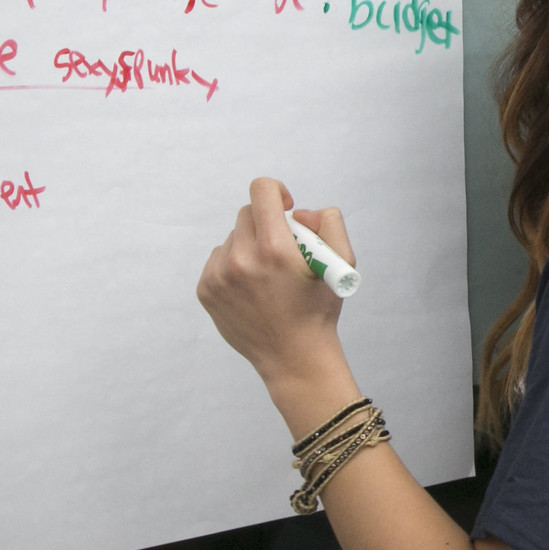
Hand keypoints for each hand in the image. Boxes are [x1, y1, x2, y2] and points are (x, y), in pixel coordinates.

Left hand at [196, 178, 354, 392]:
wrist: (293, 358)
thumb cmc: (318, 310)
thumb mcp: (341, 264)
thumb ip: (328, 223)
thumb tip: (299, 213)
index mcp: (275, 249)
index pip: (261, 191)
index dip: (276, 192)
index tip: (286, 209)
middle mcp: (242, 260)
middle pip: (247, 213)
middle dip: (266, 224)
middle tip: (282, 249)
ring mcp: (219, 276)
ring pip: (232, 238)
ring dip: (249, 246)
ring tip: (267, 275)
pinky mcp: (206, 290)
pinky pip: (218, 259)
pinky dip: (234, 265)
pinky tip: (251, 287)